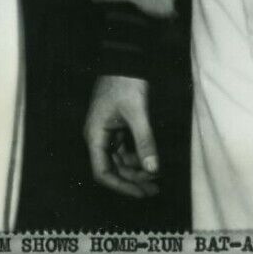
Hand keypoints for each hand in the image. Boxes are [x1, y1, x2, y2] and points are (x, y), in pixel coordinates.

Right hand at [85, 74, 159, 197]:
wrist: (125, 59)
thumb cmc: (125, 83)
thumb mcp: (137, 113)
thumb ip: (145, 141)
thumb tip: (153, 169)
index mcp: (95, 135)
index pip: (103, 172)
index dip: (121, 186)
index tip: (140, 193)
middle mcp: (98, 137)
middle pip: (113, 169)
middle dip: (133, 181)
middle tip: (155, 190)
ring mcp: (107, 133)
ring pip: (120, 161)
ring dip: (137, 171)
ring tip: (157, 178)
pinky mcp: (117, 128)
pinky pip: (126, 151)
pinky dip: (138, 158)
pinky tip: (152, 162)